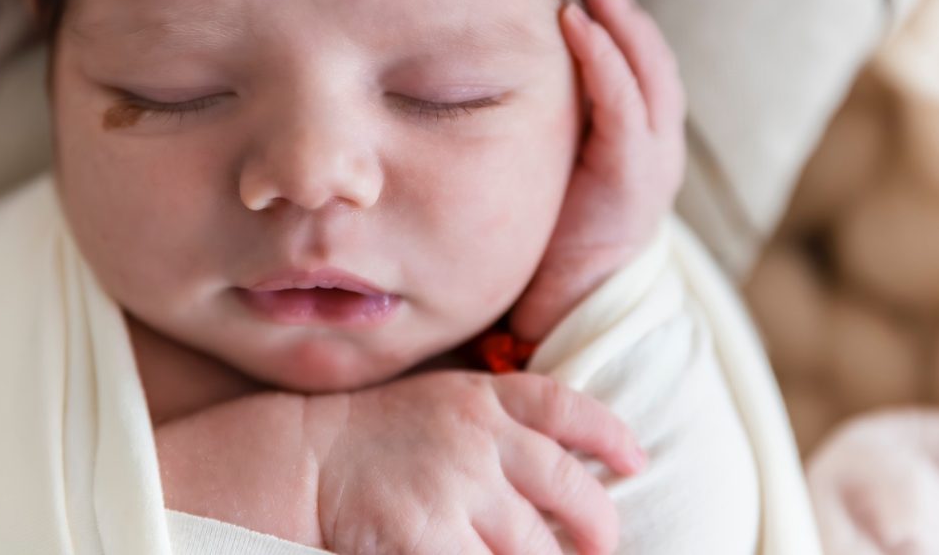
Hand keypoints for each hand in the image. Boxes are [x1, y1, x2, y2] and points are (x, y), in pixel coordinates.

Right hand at [311, 370, 644, 554]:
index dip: (609, 434)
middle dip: (599, 525)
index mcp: (482, 399)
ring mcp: (453, 488)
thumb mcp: (443, 401)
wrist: (303, 458)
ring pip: (535, 548)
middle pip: (567, 485)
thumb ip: (500, 420)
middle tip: (602, 548)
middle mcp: (476, 438)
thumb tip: (564, 464)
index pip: (564, 406)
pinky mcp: (426, 536)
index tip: (635, 460)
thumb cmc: (379, 435)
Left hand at [511, 0, 686, 341]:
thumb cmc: (546, 250)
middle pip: (652, 62)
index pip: (637, 73)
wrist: (566, 317)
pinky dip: (605, 59)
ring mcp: (652, 161)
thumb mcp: (545, 181)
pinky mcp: (637, 176)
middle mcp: (653, 149)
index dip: (616, 30)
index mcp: (634, 150)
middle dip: (625, 14)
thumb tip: (478, 95)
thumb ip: (541, 141)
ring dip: (621, 24)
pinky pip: (625, 103)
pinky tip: (578, 26)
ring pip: (649, 72)